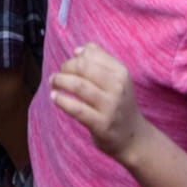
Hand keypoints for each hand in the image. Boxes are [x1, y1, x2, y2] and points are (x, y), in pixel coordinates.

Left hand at [50, 43, 150, 163]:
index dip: (74, 58)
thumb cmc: (120, 104)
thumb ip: (100, 60)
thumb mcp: (117, 80)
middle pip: (83, 68)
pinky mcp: (101, 124)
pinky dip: (62, 101)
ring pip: (79, 86)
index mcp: (121, 72)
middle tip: (57, 75)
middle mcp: (118, 87)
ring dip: (60, 81)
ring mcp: (110, 106)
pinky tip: (54, 97)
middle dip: (65, 68)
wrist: (133, 137)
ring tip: (53, 83)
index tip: (68, 65)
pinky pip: (77, 109)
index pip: (91, 55)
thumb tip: (78, 50)